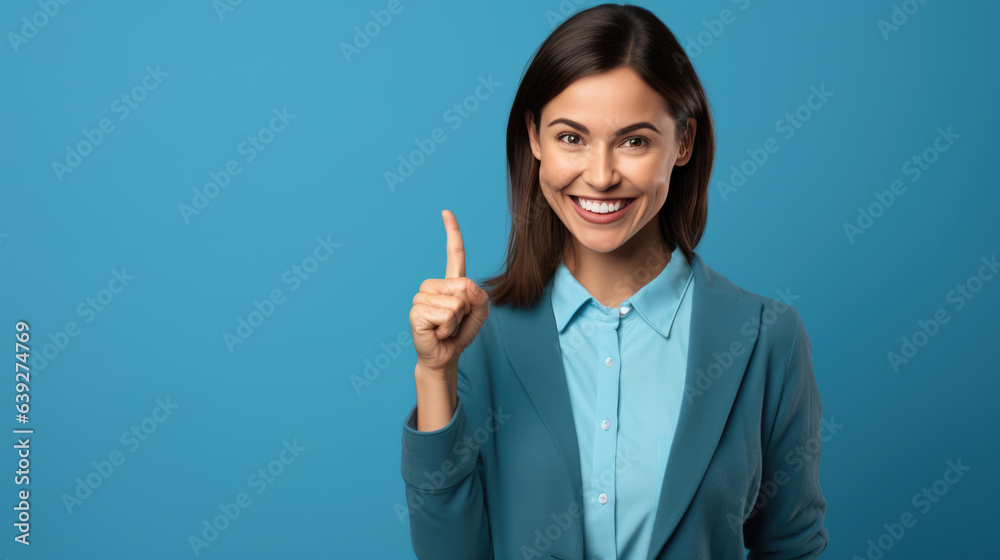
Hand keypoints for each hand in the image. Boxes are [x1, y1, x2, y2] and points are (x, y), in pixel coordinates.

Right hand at [409, 209, 489, 379]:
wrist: (445, 356)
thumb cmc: (460, 333)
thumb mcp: (480, 314)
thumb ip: (481, 297)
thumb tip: (465, 285)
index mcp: (450, 282)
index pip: (453, 253)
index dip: (451, 232)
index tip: (446, 212)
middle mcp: (433, 285)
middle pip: (463, 287)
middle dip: (466, 310)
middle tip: (454, 322)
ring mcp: (422, 297)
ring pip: (455, 303)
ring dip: (456, 321)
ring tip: (445, 327)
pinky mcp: (416, 312)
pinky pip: (445, 315)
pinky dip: (447, 328)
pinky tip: (437, 332)